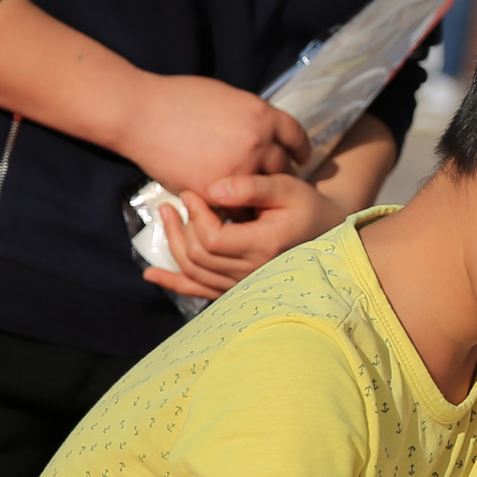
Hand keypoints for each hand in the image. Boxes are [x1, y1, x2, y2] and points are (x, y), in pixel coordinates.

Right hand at [115, 74, 307, 199]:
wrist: (140, 114)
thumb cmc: (177, 98)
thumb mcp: (226, 96)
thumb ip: (250, 117)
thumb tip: (261, 130)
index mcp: (261, 115)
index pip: (296, 137)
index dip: (299, 149)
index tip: (299, 158)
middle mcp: (257, 143)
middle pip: (283, 169)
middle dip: (280, 177)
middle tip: (276, 185)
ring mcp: (237, 170)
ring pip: (261, 194)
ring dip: (259, 199)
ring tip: (255, 202)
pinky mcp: (214, 191)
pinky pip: (235, 209)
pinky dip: (235, 211)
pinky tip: (232, 209)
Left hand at [142, 172, 348, 299]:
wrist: (325, 232)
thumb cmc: (307, 206)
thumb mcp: (286, 187)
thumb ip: (252, 186)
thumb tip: (213, 189)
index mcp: (264, 247)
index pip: (213, 239)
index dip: (196, 215)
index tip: (192, 192)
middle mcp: (253, 273)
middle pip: (198, 256)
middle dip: (181, 226)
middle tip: (176, 200)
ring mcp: (244, 285)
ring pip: (194, 272)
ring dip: (174, 244)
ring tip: (167, 216)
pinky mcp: (237, 288)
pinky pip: (199, 291)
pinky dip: (174, 282)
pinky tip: (151, 274)